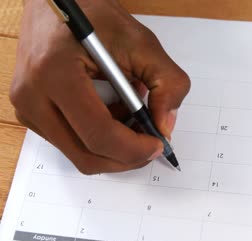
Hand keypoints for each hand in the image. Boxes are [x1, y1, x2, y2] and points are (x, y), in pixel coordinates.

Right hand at [10, 0, 189, 173]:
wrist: (57, 3)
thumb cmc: (95, 16)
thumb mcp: (141, 42)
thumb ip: (167, 83)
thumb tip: (166, 125)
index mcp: (55, 74)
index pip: (98, 133)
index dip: (134, 148)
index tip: (158, 144)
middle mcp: (32, 96)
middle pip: (87, 155)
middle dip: (126, 157)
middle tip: (152, 144)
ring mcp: (27, 108)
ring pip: (79, 154)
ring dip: (113, 148)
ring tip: (133, 120)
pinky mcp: (30, 113)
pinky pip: (70, 143)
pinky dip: (99, 140)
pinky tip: (114, 115)